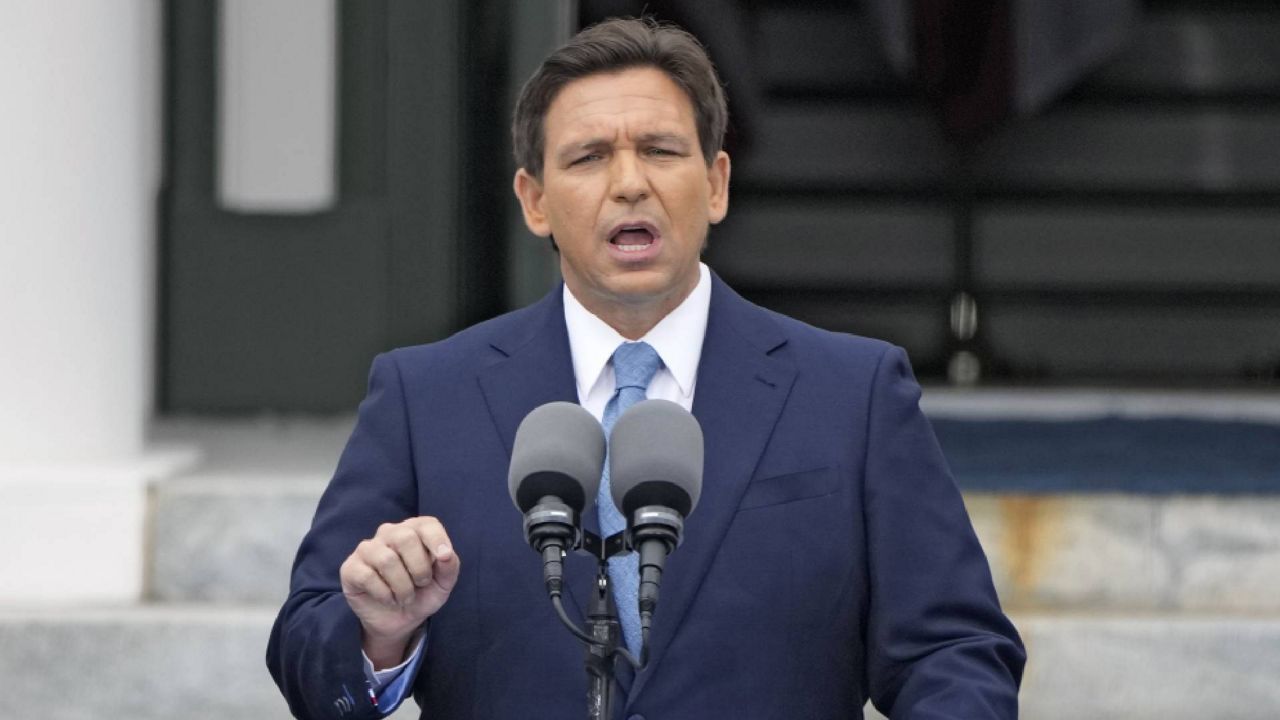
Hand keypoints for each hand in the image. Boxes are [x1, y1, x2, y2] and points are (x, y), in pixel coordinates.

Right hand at [339, 516, 459, 667]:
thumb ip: (449, 567)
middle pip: (405, 538)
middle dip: (419, 568)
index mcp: (414, 531)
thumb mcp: (442, 584)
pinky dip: (384, 593)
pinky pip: (367, 576)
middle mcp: (389, 534)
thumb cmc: (421, 595)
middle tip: (421, 584)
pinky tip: (388, 599)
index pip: (426, 524)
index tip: (444, 557)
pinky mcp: (350, 567)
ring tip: (405, 597)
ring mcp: (367, 549)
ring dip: (402, 586)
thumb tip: (446, 554)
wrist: (398, 621)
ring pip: (387, 559)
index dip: (437, 538)